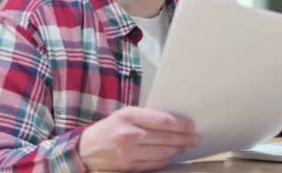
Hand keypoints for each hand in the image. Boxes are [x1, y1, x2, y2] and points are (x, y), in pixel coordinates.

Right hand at [79, 106, 199, 171]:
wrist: (85, 149)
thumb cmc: (110, 127)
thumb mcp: (126, 114)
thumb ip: (148, 116)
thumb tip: (176, 120)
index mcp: (129, 116)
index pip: (163, 121)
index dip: (182, 124)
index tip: (192, 125)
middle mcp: (128, 134)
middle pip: (166, 138)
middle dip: (185, 138)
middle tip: (196, 138)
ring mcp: (128, 153)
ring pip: (163, 153)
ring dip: (178, 150)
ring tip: (186, 146)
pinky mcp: (129, 167)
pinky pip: (154, 164)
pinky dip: (166, 160)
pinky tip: (173, 155)